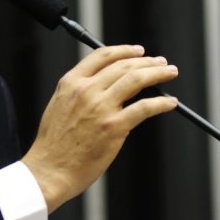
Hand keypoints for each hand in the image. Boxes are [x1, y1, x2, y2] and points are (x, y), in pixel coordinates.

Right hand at [21, 45, 178, 211]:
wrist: (50, 169)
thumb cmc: (54, 144)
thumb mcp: (59, 104)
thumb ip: (79, 91)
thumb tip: (104, 84)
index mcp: (71, 82)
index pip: (102, 56)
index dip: (124, 50)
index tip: (138, 51)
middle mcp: (86, 90)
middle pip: (124, 65)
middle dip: (147, 61)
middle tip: (160, 62)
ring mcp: (101, 107)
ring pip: (136, 80)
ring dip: (157, 73)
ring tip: (168, 73)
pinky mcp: (114, 127)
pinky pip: (145, 108)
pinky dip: (161, 103)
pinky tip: (169, 102)